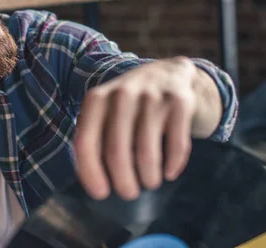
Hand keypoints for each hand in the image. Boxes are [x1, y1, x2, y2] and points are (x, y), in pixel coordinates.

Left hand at [73, 57, 221, 200]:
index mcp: (96, 99)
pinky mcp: (179, 102)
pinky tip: (169, 172)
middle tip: (129, 193)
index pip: (86, 142)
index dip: (91, 173)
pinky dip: (172, 165)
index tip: (101, 193)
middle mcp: (122, 94)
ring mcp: (152, 96)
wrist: (169, 72)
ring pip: (146, 152)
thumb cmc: (129, 104)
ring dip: (148, 177)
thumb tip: (95, 182)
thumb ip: (96, 138)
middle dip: (123, 182)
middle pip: (116, 152)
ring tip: (149, 182)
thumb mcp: (105, 111)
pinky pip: (176, 145)